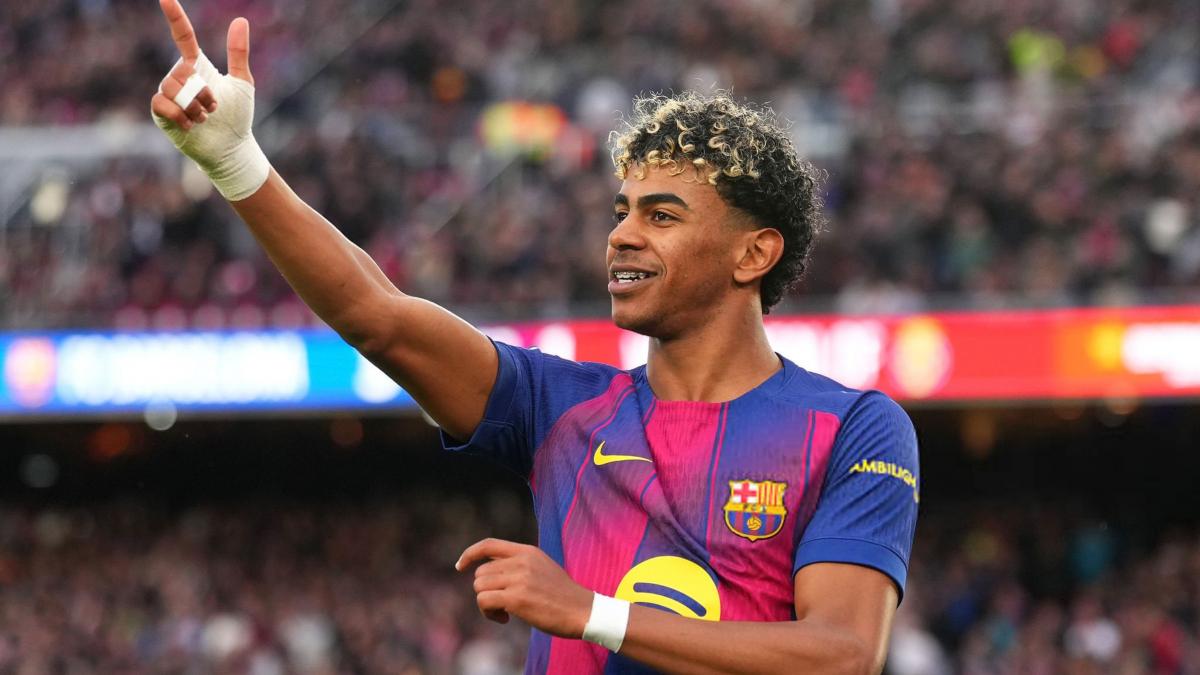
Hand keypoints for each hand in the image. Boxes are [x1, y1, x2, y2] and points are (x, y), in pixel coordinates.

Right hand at [150, 0, 268, 201]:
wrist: (231, 147)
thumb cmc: (237, 116)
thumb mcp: (243, 83)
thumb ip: (238, 53)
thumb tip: (240, 20)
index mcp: (198, 66)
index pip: (183, 36)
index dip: (175, 17)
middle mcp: (180, 77)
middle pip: (182, 70)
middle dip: (202, 91)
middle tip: (214, 107)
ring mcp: (168, 94)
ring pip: (172, 87)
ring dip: (194, 105)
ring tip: (205, 117)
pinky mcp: (161, 113)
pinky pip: (162, 103)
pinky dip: (181, 114)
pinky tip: (192, 125)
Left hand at [456, 538, 593, 638]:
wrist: (582, 611)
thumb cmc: (562, 595)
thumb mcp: (541, 568)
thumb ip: (518, 564)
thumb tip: (488, 572)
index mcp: (527, 551)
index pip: (489, 544)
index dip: (470, 554)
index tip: (460, 566)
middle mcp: (521, 561)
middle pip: (481, 573)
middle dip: (486, 590)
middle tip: (501, 604)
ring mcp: (519, 579)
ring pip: (479, 587)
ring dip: (486, 604)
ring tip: (504, 612)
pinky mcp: (516, 598)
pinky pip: (484, 601)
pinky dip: (489, 613)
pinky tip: (505, 619)